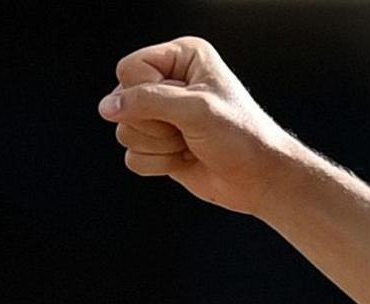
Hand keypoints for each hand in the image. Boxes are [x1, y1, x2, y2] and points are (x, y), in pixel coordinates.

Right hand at [98, 37, 302, 215]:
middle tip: (190, 130)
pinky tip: (185, 159)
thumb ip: (147, 101)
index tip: (186, 107)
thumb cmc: (241, 138)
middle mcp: (168, 82)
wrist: (262, 179)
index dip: (149, 94)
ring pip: (124, 130)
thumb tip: (107, 108)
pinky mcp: (158, 143)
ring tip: (190, 144)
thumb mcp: (196, 109)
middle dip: (155, 124)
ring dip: (159, 145)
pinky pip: (132, 155)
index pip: (130, 70)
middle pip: (121, 101)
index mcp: (181, 57)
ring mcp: (161, 114)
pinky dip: (158, 163)